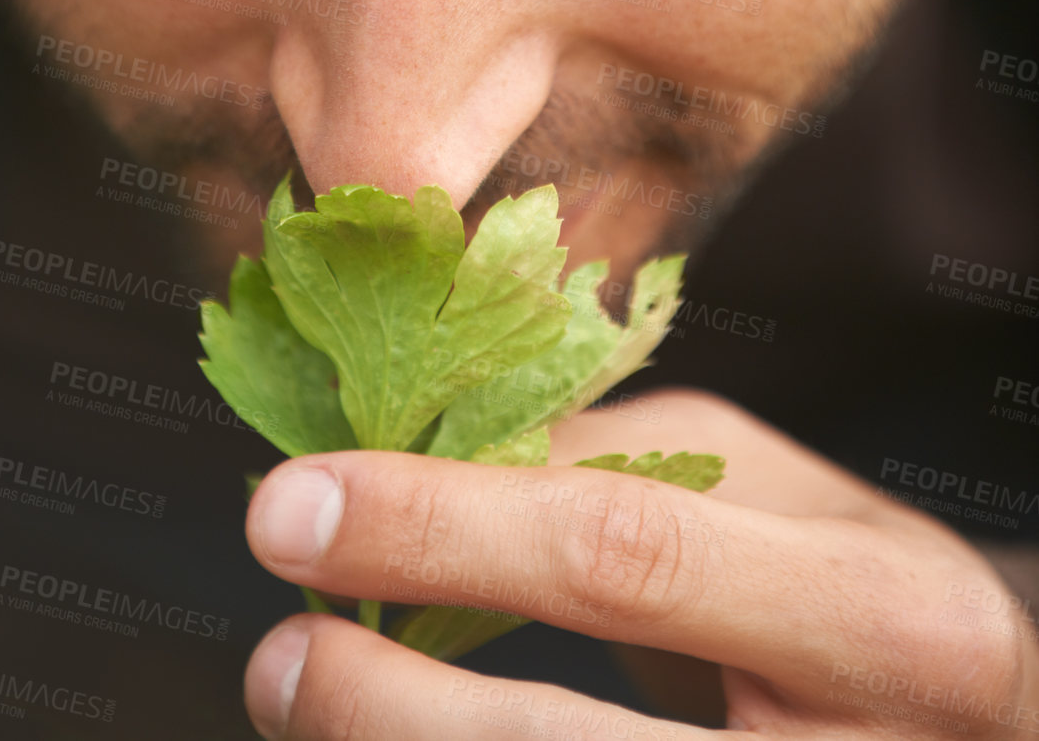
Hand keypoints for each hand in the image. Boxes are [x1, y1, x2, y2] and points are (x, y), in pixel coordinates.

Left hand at [241, 388, 1038, 737]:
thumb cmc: (856, 585)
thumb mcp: (768, 488)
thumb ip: (605, 460)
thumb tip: (409, 449)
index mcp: (881, 618)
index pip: (622, 555)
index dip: (441, 525)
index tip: (292, 501)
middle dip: (386, 704)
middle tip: (273, 653)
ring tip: (301, 695)